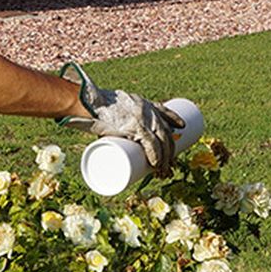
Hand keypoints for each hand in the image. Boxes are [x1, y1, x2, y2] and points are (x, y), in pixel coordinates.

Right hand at [60, 64, 186, 175]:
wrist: (89, 101)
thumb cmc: (95, 107)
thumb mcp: (109, 108)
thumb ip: (112, 120)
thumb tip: (103, 137)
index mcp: (142, 103)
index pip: (163, 110)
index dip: (174, 119)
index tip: (181, 127)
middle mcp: (147, 110)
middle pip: (166, 131)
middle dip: (170, 149)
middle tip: (168, 164)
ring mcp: (143, 118)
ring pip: (162, 140)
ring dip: (165, 158)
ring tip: (163, 171)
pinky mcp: (135, 127)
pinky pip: (151, 143)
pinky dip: (155, 155)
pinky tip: (157, 164)